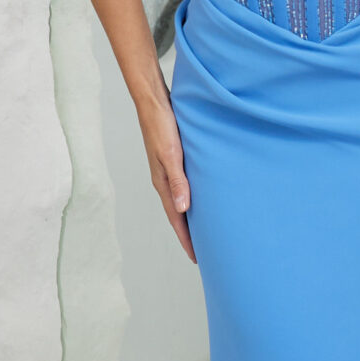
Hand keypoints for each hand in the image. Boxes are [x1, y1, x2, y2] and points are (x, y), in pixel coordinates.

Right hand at [136, 91, 194, 262]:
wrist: (153, 102)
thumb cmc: (162, 126)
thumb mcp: (171, 154)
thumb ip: (178, 181)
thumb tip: (184, 209)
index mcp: (162, 183)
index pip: (176, 219)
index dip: (187, 239)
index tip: (198, 258)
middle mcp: (164, 181)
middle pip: (178, 215)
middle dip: (189, 234)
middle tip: (205, 253)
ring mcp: (168, 171)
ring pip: (181, 201)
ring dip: (191, 218)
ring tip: (206, 231)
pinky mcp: (174, 160)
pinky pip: (184, 187)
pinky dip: (192, 198)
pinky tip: (203, 198)